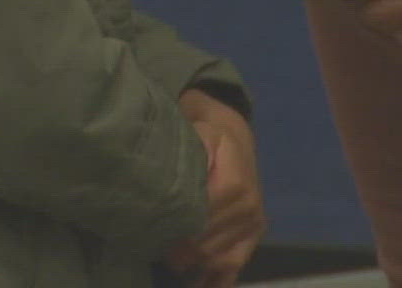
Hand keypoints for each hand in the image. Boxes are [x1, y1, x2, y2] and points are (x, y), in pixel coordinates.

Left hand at [163, 89, 262, 286]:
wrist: (235, 135)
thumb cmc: (209, 133)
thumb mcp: (197, 130)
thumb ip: (185, 150)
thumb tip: (163, 174)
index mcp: (235, 184)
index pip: (199, 220)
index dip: (173, 228)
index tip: (149, 229)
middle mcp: (249, 209)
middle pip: (204, 245)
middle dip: (175, 249)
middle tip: (149, 245)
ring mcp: (253, 226)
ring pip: (216, 260)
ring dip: (189, 264)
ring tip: (165, 257)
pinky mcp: (252, 238)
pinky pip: (233, 268)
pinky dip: (214, 281)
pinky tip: (196, 285)